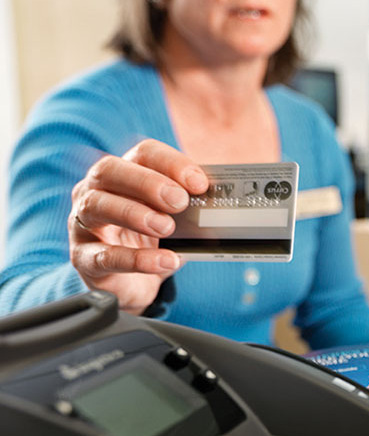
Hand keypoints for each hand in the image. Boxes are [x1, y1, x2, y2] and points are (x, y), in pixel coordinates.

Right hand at [69, 139, 206, 314]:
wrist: (134, 283)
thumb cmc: (153, 240)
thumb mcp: (174, 218)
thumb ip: (191, 205)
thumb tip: (219, 201)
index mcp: (123, 173)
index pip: (143, 153)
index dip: (171, 163)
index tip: (199, 183)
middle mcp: (95, 190)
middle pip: (110, 170)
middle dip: (147, 183)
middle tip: (179, 202)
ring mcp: (82, 224)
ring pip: (96, 205)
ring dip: (135, 214)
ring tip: (167, 228)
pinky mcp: (83, 258)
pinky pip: (104, 255)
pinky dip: (136, 258)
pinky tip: (164, 261)